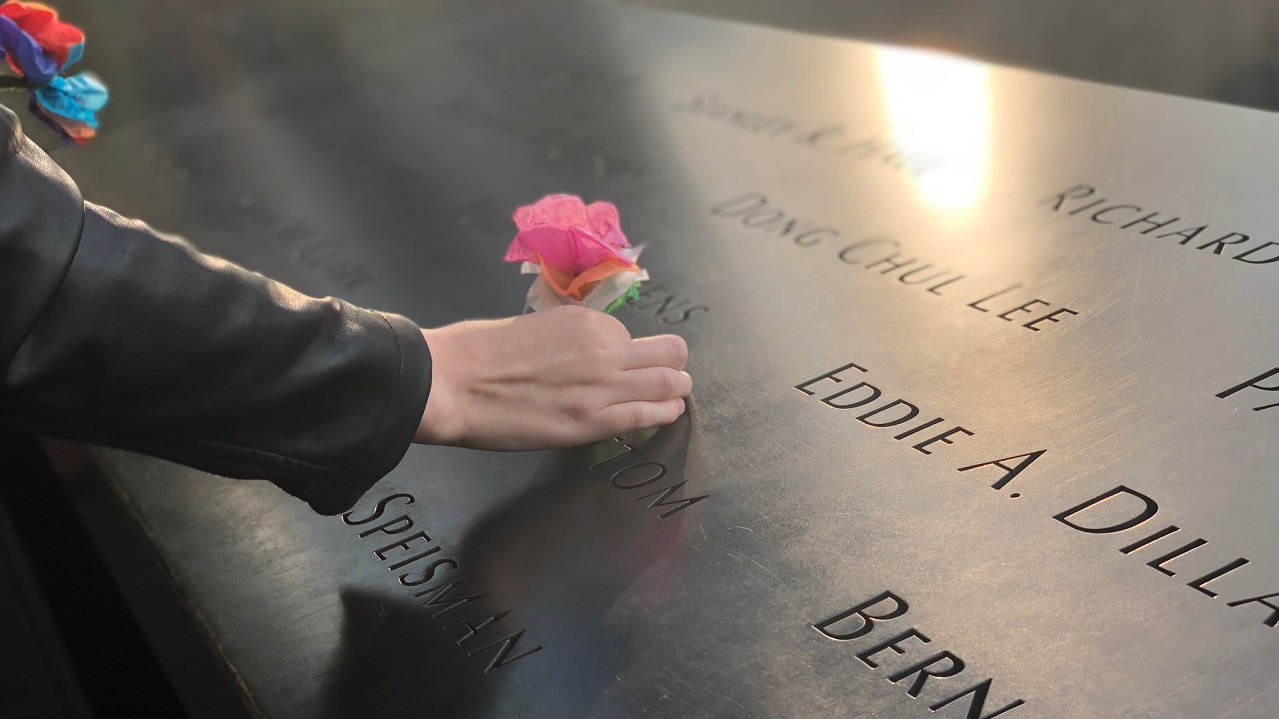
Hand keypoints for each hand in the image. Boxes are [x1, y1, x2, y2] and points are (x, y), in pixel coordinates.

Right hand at [415, 306, 690, 449]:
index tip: (617, 365)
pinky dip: (666, 413)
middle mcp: (603, 348)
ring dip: (677, 388)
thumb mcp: (534, 325)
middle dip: (672, 363)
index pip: (627, 336)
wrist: (453, 382)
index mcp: (585, 320)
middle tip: (668, 375)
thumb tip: (578, 355)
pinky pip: (649, 414)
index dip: (625, 353)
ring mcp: (602, 385)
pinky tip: (669, 414)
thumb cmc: (477, 352)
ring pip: (670, 382)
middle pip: (668, 352)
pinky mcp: (593, 421)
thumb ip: (567, 338)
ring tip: (675, 396)